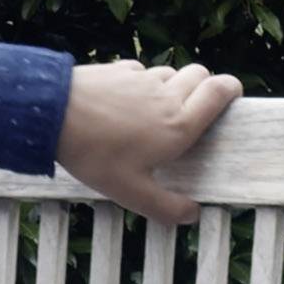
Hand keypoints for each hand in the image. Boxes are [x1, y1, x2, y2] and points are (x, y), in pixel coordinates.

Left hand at [56, 60, 241, 225]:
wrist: (52, 114)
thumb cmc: (94, 154)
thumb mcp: (131, 192)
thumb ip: (165, 206)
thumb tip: (192, 214)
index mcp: (179, 124)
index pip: (219, 91)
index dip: (231, 89)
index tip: (231, 98)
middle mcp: (166, 95)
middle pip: (200, 74)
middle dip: (205, 87)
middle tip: (195, 110)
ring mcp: (141, 79)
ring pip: (170, 72)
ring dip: (173, 85)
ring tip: (158, 111)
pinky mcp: (118, 70)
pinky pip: (141, 71)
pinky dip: (143, 82)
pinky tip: (127, 101)